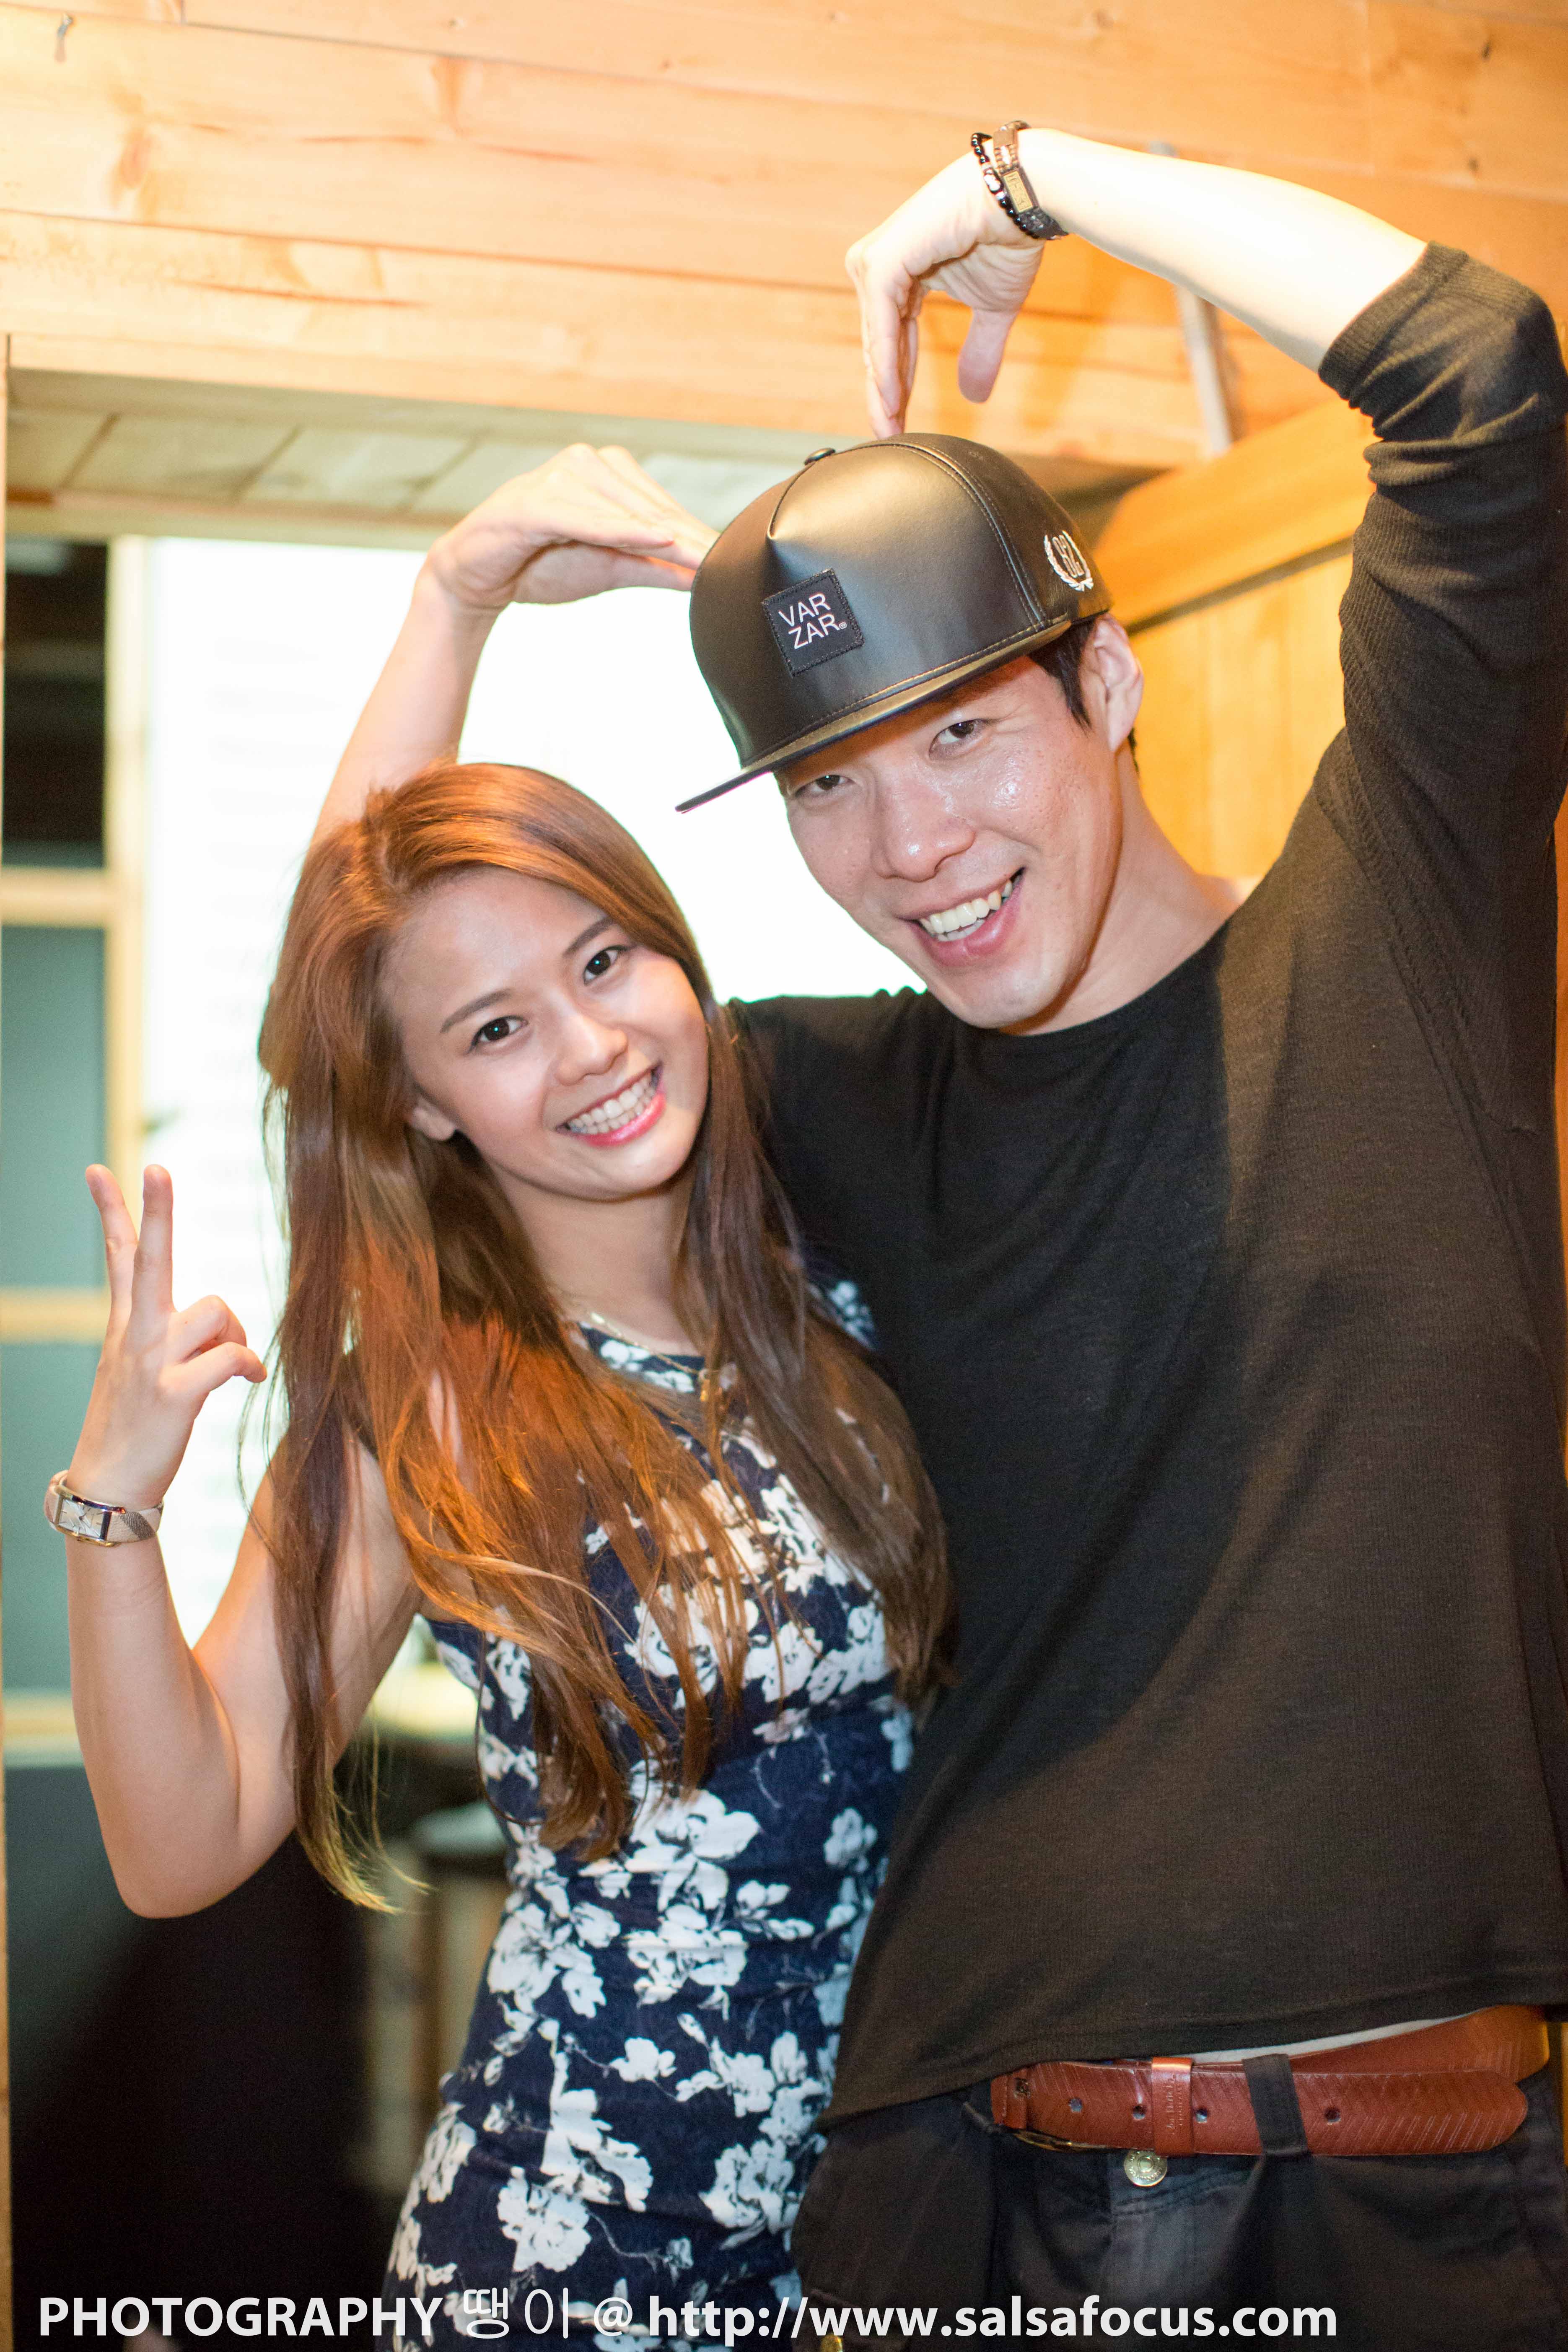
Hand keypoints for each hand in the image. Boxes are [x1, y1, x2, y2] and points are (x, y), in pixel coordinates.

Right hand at [66, 1166, 265, 1510]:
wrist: (110, 1487)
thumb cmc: (135, 1427)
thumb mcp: (142, 1371)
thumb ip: (174, 1338)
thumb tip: (219, 1327)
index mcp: (126, 1324)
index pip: (119, 1256)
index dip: (112, 1211)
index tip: (97, 1170)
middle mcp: (135, 1334)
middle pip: (150, 1259)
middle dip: (156, 1212)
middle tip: (158, 1168)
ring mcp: (151, 1362)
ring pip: (215, 1310)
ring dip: (236, 1333)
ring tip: (233, 1363)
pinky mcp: (173, 1395)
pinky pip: (229, 1358)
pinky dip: (248, 1365)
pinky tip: (251, 1380)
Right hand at [425, 444, 717, 617]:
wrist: (477, 576)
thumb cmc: (541, 565)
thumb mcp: (610, 569)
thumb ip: (655, 567)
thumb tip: (705, 575)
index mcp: (607, 474)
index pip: (664, 510)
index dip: (698, 539)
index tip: (733, 561)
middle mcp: (588, 464)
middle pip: (653, 510)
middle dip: (691, 542)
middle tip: (730, 564)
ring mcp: (561, 478)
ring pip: (627, 514)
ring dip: (666, 539)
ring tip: (706, 559)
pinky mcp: (536, 502)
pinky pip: (588, 519)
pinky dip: (623, 531)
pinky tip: (658, 539)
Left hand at [847, 152, 1047, 436]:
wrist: (1022, 199)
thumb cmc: (1008, 240)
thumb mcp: (991, 309)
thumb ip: (979, 350)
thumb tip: (974, 397)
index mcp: (902, 275)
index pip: (892, 341)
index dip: (896, 386)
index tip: (898, 427)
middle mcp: (882, 266)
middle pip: (878, 345)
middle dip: (884, 395)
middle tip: (888, 436)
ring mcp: (879, 260)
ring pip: (876, 338)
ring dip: (882, 387)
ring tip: (889, 427)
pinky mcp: (883, 259)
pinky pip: (882, 323)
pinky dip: (886, 361)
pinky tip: (890, 396)